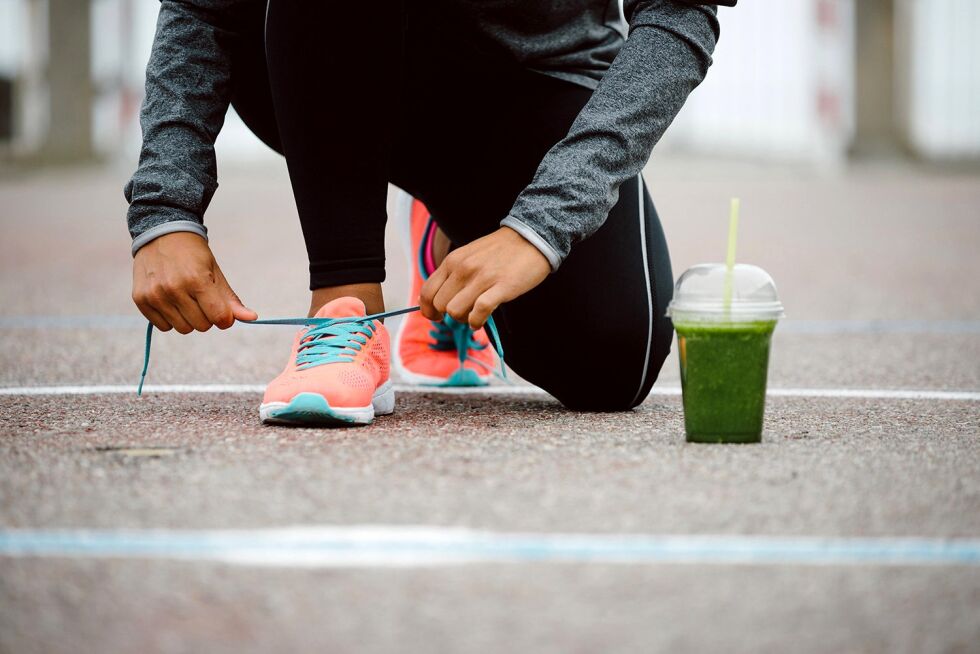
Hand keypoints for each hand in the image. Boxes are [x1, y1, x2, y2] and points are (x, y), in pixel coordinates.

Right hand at [132, 231, 256, 332]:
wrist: (161, 234)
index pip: (219, 318)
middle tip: (201, 298)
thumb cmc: (193, 255)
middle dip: (207, 316)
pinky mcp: (140, 300)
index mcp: (196, 280)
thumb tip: (253, 319)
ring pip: (183, 329)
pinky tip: (170, 300)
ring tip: (185, 298)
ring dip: (188, 319)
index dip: (225, 318)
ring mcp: (155, 295)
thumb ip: (231, 299)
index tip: (222, 310)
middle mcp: (173, 289)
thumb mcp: (215, 272)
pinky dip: (170, 319)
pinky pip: (163, 327)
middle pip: (202, 326)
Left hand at [419, 226, 550, 328]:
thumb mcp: (468, 255)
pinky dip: (477, 322)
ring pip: (456, 311)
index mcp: (453, 261)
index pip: (427, 292)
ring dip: (464, 319)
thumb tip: (436, 300)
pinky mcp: (501, 287)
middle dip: (449, 316)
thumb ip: (452, 274)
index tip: (436, 317)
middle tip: (464, 313)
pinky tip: (481, 320)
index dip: (428, 310)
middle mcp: (463, 269)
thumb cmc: (500, 251)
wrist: (532, 237)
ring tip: (475, 315)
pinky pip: (479, 312)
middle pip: (441, 305)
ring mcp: (482, 278)